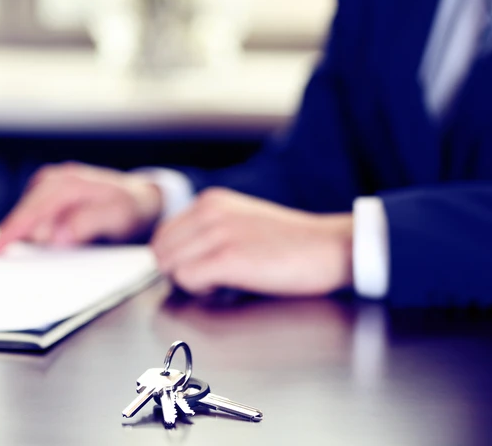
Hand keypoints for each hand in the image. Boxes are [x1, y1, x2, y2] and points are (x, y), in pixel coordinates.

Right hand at [0, 163, 162, 253]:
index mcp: (70, 183)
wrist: (142, 199)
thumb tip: (57, 236)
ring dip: (22, 233)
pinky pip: (35, 212)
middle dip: (11, 235)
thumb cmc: (131, 209)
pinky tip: (32, 244)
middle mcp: (58, 179)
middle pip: (25, 210)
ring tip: (12, 255)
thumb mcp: (117, 217)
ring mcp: (53, 183)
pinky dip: (32, 228)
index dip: (12, 230)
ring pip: (28, 212)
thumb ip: (88, 223)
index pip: (33, 209)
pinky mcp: (52, 193)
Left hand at [151, 188, 353, 296]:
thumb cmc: (291, 243)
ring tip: (221, 283)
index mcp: (211, 201)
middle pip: (161, 251)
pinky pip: (187, 280)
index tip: (201, 270)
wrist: (330, 246)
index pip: (163, 235)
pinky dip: (201, 291)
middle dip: (178, 272)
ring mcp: (218, 233)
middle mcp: (209, 211)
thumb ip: (209, 230)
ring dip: (189, 282)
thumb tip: (179, 257)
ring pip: (169, 265)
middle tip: (209, 282)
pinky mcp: (229, 257)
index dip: (176, 260)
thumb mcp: (242, 221)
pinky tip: (229, 288)